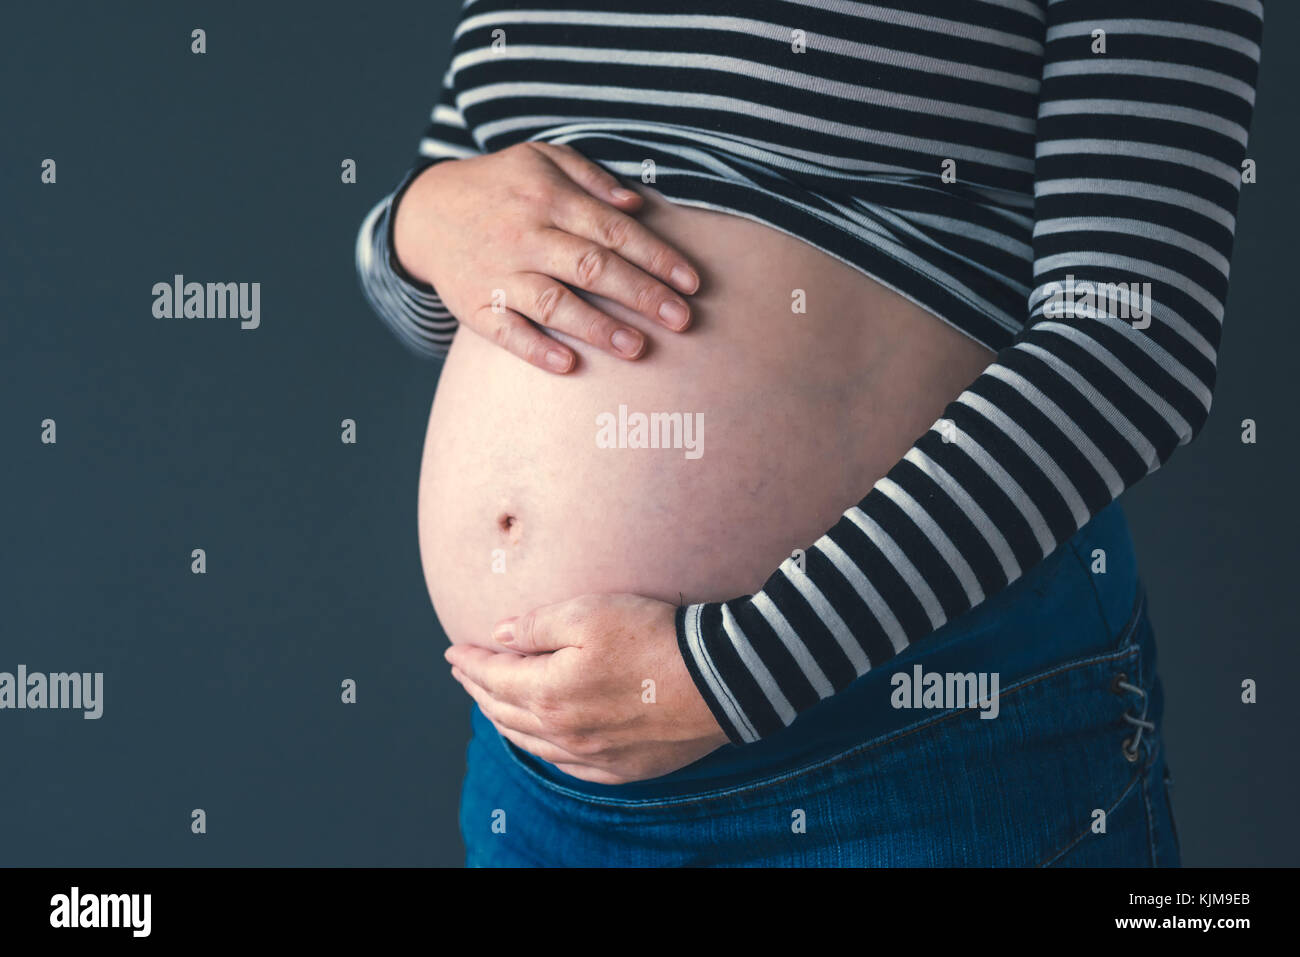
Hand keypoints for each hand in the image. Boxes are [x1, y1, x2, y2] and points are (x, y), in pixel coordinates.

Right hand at [392, 141, 699, 371]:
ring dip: (599, 328)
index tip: (691, 283)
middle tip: (682, 320)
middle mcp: (525, 235)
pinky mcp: (475, 306)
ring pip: (555, 302)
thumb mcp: (540, 159)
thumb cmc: (500, 187)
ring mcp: (499, 273)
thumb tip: (637, 205)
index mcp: (547, 197)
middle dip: (642, 295)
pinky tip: (569, 365)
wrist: (425, 213)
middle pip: (592, 267)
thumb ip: (590, 178)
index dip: (656, 257)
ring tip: (638, 348)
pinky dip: (536, 349)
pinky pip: (507, 331)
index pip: (613, 230)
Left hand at [444, 593, 729, 783]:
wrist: (720, 679)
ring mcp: (593, 756)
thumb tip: (500, 634)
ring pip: (532, 743)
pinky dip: (542, 748)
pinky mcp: (622, 768)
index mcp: (549, 694)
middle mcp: (563, 733)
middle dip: (478, 690)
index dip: (470, 662)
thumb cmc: (653, 637)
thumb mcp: (589, 613)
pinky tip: (541, 739)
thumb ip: (536, 626)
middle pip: (505, 713)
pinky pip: (566, 765)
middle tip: (465, 674)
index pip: (493, 677)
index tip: (454, 651)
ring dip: (504, 721)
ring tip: (491, 704)